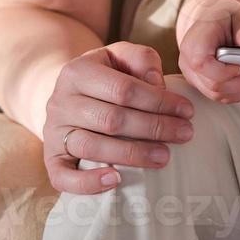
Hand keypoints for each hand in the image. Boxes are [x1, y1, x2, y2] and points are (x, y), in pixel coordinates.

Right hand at [44, 41, 196, 194]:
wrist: (68, 95)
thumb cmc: (105, 75)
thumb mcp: (120, 56)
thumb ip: (141, 60)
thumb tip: (157, 84)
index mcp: (77, 71)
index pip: (123, 89)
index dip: (159, 102)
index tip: (187, 111)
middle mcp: (61, 101)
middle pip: (112, 120)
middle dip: (154, 128)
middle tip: (185, 134)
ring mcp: (53, 132)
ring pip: (92, 147)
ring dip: (132, 155)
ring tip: (164, 157)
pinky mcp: (51, 159)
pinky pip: (62, 177)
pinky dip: (88, 183)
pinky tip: (116, 181)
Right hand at [178, 0, 239, 104]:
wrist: (210, 16)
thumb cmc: (223, 15)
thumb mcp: (238, 16)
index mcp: (194, 41)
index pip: (203, 65)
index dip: (226, 72)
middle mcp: (187, 60)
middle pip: (212, 85)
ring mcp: (191, 74)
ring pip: (215, 94)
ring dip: (239, 91)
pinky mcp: (199, 82)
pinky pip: (216, 95)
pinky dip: (234, 94)